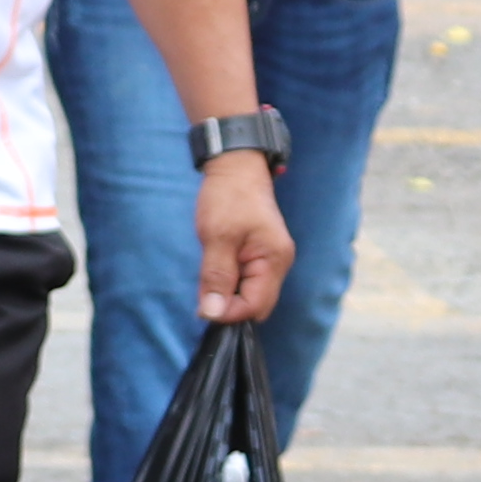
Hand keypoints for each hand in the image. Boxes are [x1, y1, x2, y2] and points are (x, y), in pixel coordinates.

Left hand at [195, 154, 294, 325]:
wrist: (236, 168)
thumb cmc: (227, 198)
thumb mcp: (217, 237)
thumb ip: (216, 276)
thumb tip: (213, 313)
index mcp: (274, 260)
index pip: (255, 306)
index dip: (228, 313)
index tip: (202, 308)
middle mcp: (278, 264)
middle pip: (256, 305)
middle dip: (229, 307)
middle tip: (202, 296)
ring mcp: (271, 260)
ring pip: (250, 295)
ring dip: (228, 296)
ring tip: (207, 284)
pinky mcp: (260, 256)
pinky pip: (247, 282)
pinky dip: (230, 284)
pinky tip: (215, 276)